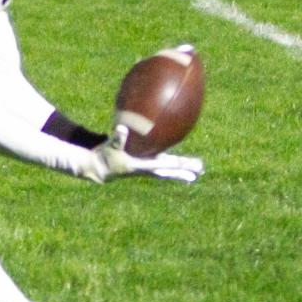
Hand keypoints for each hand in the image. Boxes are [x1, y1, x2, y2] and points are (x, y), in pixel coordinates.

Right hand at [83, 124, 203, 183]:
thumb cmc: (105, 157)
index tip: (187, 165)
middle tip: (201, 170)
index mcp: (141, 165)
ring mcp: (148, 168)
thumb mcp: (110, 147)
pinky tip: (181, 165)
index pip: (162, 164)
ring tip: (198, 173)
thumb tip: (122, 128)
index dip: (174, 164)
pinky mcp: (146, 166)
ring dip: (183, 171)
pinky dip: (174, 167)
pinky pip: (164, 166)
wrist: (100, 170)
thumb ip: (117, 139)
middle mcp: (147, 169)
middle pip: (170, 170)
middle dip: (185, 170)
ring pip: (169, 170)